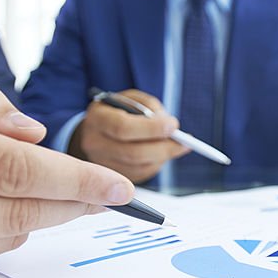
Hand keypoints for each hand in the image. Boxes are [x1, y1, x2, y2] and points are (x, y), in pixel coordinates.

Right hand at [70, 89, 188, 182]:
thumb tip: (168, 126)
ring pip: (139, 167)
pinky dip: (157, 164)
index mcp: (97, 118)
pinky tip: (162, 154)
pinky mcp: (112, 177)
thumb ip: (148, 107)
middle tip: (183, 141)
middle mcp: (95, 143)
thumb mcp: (131, 99)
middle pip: (132, 153)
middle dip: (163, 148)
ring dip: (163, 157)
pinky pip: (140, 175)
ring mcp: (101, 164)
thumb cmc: (118, 111)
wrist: (97, 130)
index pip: (123, 127)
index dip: (151, 128)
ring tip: (176, 145)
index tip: (173, 126)